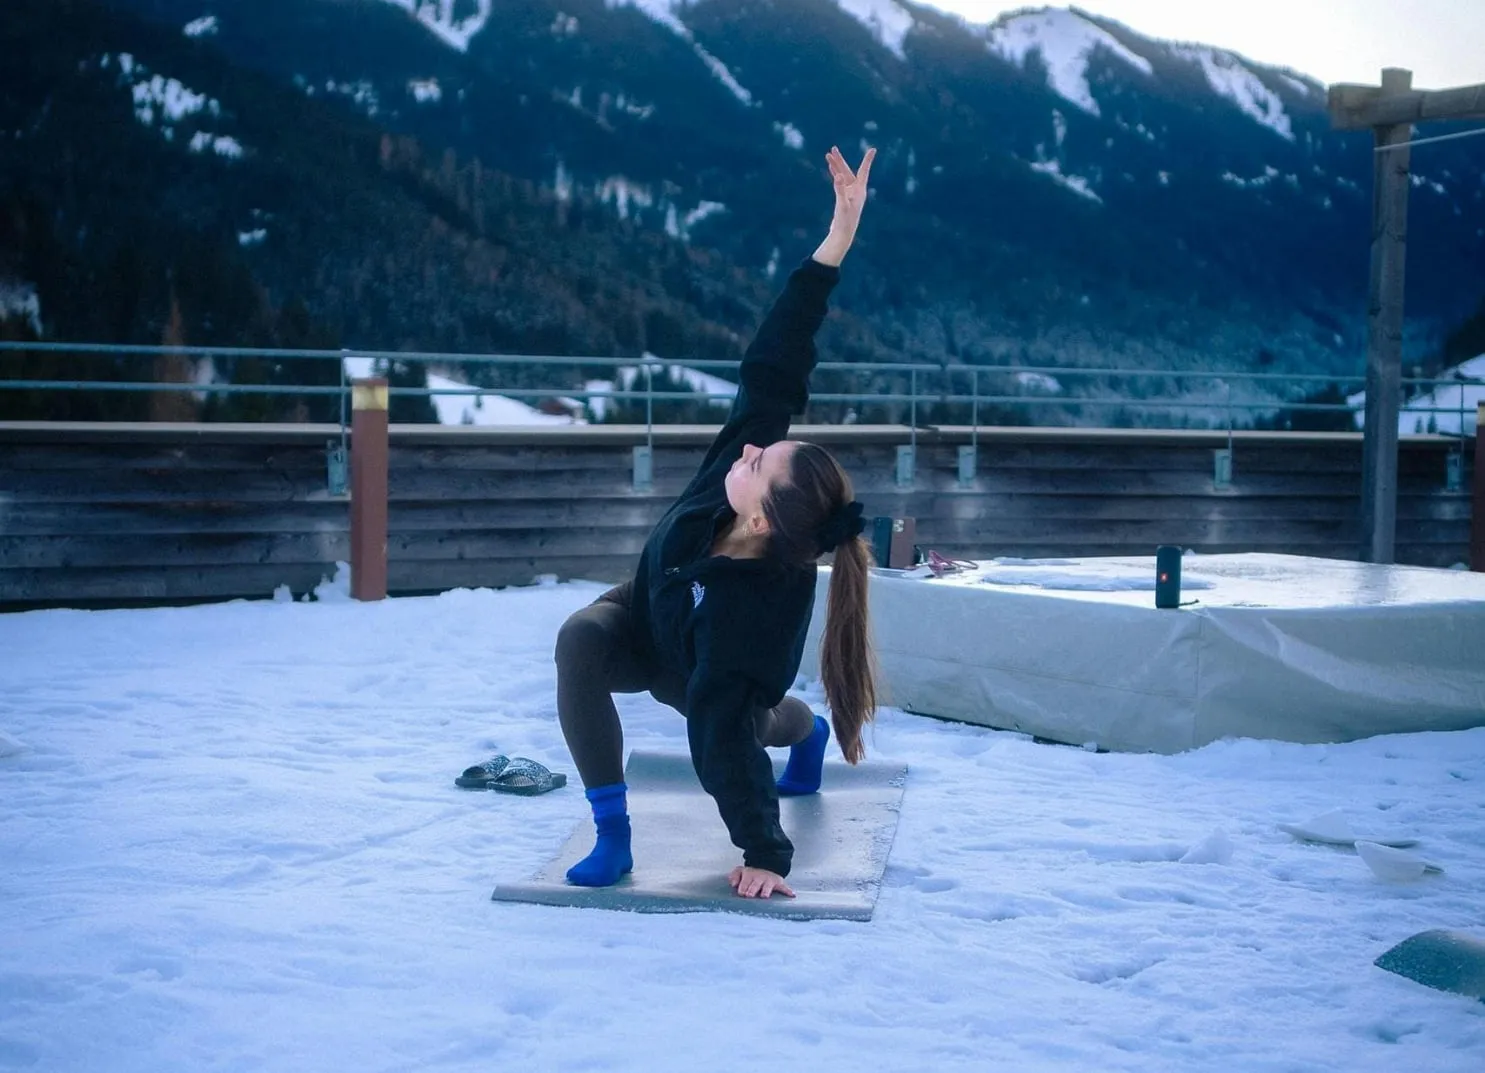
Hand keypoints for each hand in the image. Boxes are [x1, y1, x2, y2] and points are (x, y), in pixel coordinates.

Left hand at [728, 865, 795, 898]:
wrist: (767, 863)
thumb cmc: (752, 873)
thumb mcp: (741, 871)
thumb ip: (734, 876)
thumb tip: (732, 884)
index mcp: (749, 875)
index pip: (745, 883)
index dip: (743, 888)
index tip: (742, 893)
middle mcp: (759, 878)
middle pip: (755, 884)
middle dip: (752, 889)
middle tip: (749, 895)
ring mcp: (769, 880)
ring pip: (768, 886)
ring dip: (766, 890)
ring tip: (764, 896)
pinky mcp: (779, 883)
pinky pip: (784, 887)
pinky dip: (788, 891)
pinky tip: (791, 895)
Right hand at [813, 145, 874, 266]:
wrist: (843, 234)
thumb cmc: (845, 221)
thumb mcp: (842, 205)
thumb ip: (840, 190)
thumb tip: (838, 176)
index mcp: (860, 190)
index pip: (864, 171)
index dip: (867, 160)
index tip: (873, 149)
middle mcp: (856, 190)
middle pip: (848, 171)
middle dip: (840, 160)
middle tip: (833, 148)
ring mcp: (850, 193)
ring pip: (843, 175)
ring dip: (836, 166)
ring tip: (828, 155)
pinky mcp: (845, 197)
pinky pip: (840, 182)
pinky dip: (835, 175)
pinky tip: (831, 169)